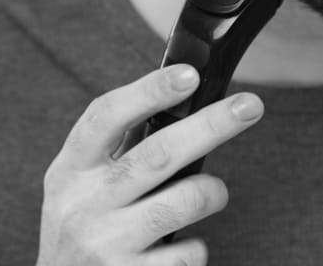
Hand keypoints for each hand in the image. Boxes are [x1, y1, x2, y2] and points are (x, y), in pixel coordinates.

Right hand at [35, 64, 263, 264]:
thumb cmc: (86, 224)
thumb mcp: (82, 182)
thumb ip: (120, 145)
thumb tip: (180, 89)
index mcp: (71, 169)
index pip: (106, 117)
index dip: (149, 92)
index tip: (189, 74)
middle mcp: (83, 205)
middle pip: (159, 154)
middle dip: (211, 125)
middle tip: (251, 105)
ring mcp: (105, 245)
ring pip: (185, 200)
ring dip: (212, 191)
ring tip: (211, 193)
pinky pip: (190, 253)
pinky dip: (197, 246)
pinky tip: (181, 246)